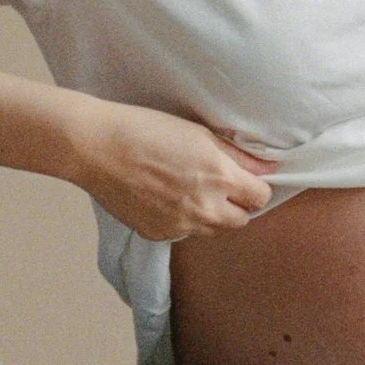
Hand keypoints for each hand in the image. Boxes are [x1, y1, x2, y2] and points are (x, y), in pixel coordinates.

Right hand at [66, 100, 275, 242]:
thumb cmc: (145, 129)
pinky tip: (164, 197)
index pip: (260, 197)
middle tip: (218, 185)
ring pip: (212, 230)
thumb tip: (268, 168)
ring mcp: (180, 226)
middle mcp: (204, 208)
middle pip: (241, 221)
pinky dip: (181, 220)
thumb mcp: (198, 133)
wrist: (96, 147)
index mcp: (219, 178)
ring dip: (211, 215)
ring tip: (189, 190)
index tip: (243, 177)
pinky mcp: (157, 234)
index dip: (254, 186)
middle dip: (236, 205)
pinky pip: (182, 233)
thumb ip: (238, 155)